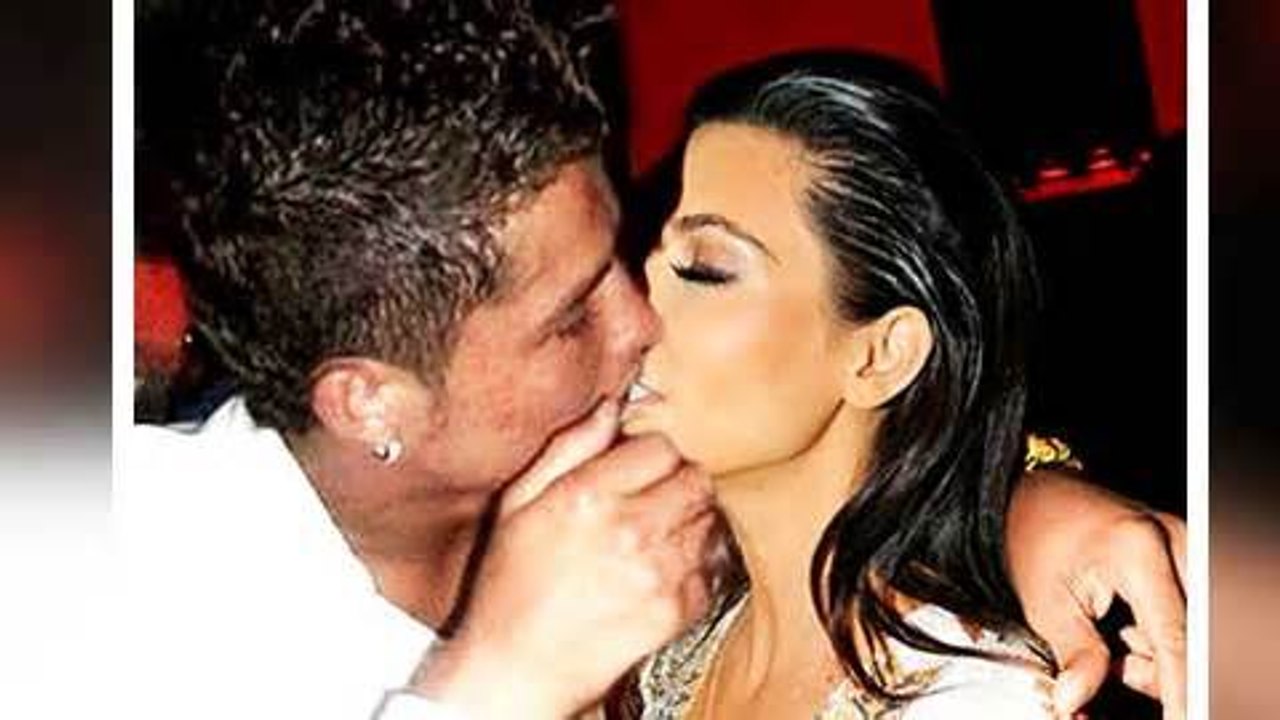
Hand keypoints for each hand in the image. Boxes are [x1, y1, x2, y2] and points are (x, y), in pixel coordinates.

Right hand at [413, 398, 718, 717]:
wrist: (516, 671)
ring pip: (709, 520)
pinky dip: (693, 567)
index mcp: (589, 496)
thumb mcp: (517, 504)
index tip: (636, 468)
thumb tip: (610, 407)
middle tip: (651, 500)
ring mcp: (659, 572)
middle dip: (677, 482)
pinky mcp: (676, 610)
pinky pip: (711, 569)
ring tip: (651, 540)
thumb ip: (569, 448)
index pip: (661, 446)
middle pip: (696, 479)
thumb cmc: (508, 588)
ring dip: (688, 523)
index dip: (650, 454)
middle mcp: (630, 529)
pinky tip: (656, 574)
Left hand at [1006, 470, 1185, 719]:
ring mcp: (1186, 546)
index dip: (1179, 689)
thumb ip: (1074, 654)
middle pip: (1191, 636)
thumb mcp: (1044, 602)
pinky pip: (1187, 614)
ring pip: (1192, 629)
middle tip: (1117, 664)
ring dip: (1156, 652)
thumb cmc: (1033, 539)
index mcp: (1139, 550)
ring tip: (1112, 637)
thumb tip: (1076, 701)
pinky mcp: (1186, 554)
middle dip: (1159, 667)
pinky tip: (1126, 628)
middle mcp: (1175, 542)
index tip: (1182, 718)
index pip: (1175, 638)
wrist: (1036, 498)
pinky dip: (1158, 636)